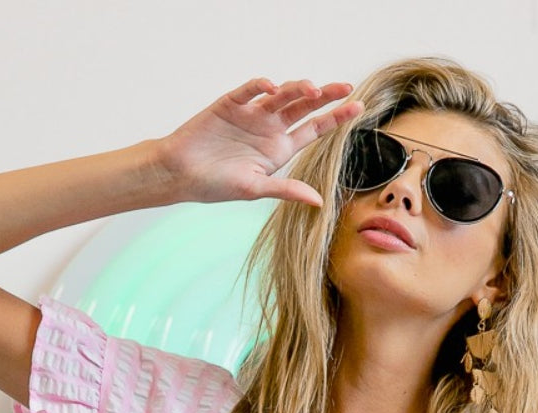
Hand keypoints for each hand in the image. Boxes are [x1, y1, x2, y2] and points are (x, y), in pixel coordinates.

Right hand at [156, 76, 363, 207]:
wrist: (180, 174)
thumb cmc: (215, 185)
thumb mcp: (255, 189)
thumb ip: (286, 190)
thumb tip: (318, 201)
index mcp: (279, 150)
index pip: (313, 130)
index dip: (335, 118)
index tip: (357, 107)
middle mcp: (268, 129)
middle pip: (303, 107)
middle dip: (325, 96)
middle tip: (346, 86)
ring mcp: (250, 114)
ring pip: (280, 96)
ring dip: (296, 89)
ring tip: (311, 89)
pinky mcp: (230, 104)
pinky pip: (249, 90)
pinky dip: (260, 86)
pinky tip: (272, 87)